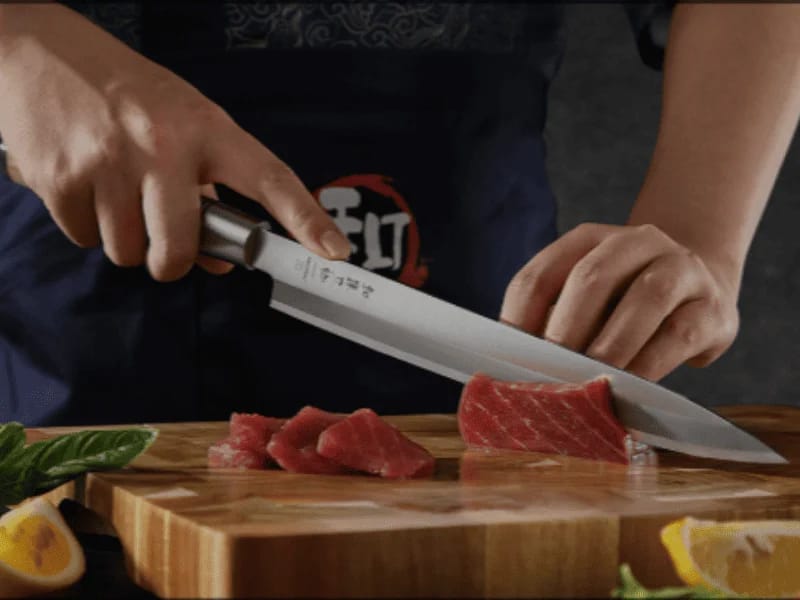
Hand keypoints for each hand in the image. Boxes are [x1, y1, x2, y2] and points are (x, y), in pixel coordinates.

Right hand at [0, 5, 348, 280]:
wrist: (39, 52)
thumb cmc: (126, 95)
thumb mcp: (182, 127)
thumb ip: (207, 192)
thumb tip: (219, 261)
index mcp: (206, 128)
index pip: (269, 178)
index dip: (306, 219)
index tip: (336, 251)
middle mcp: (163, 144)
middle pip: (178, 249)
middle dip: (170, 261)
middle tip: (162, 244)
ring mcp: (110, 161)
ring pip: (127, 251)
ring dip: (125, 238)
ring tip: (116, 192)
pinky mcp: (61, 177)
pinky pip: (84, 239)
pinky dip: (86, 226)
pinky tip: (85, 185)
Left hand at [500, 223, 739, 380]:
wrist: (702, 291)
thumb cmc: (626, 307)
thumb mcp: (589, 304)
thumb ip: (557, 326)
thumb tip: (519, 376)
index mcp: (588, 240)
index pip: (540, 275)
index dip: (519, 319)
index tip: (508, 362)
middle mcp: (635, 242)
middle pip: (590, 278)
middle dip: (565, 331)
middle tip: (550, 375)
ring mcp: (680, 268)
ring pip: (645, 298)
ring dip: (611, 346)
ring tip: (591, 382)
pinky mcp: (712, 306)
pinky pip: (680, 333)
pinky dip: (650, 363)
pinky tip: (632, 388)